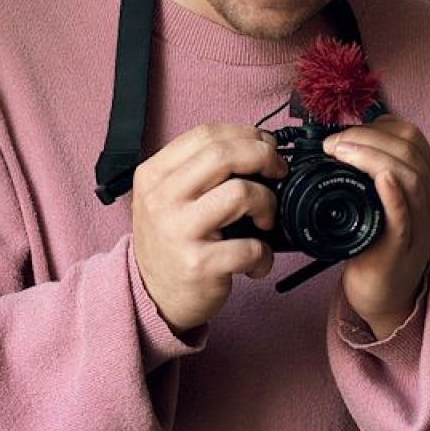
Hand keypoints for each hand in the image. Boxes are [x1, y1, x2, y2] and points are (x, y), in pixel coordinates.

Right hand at [131, 123, 287, 333]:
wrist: (151, 296)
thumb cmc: (170, 242)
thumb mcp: (168, 197)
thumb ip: (199, 170)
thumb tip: (257, 149)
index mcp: (154, 175)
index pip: (206, 135)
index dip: (246, 134)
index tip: (266, 145)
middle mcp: (162, 199)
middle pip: (224, 154)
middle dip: (264, 156)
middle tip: (278, 172)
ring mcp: (178, 231)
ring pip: (241, 193)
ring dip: (267, 204)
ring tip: (266, 222)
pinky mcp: (198, 264)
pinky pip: (249, 246)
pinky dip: (264, 254)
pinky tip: (256, 261)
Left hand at [323, 117, 429, 337]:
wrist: (383, 292)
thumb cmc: (377, 242)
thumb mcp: (383, 199)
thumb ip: (375, 170)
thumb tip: (347, 138)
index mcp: (426, 180)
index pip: (411, 136)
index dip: (376, 127)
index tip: (344, 135)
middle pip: (409, 150)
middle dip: (367, 138)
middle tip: (333, 144)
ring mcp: (420, 223)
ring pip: (410, 176)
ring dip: (372, 156)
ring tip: (341, 153)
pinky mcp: (403, 247)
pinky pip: (404, 216)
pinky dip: (393, 194)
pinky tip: (381, 179)